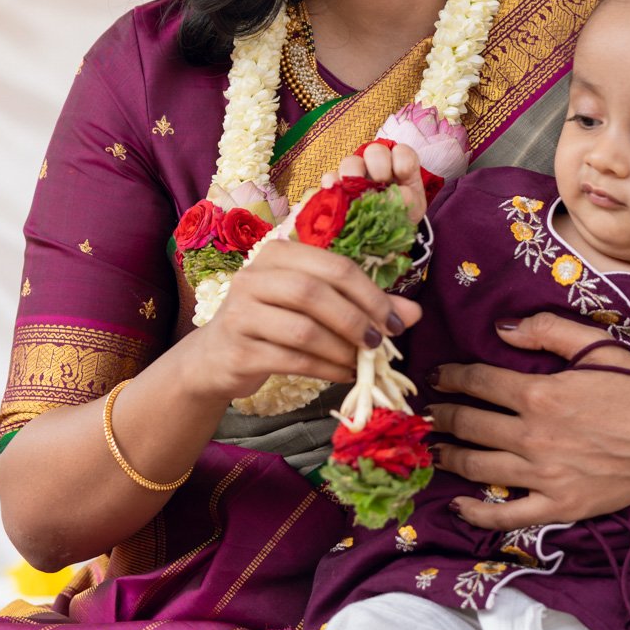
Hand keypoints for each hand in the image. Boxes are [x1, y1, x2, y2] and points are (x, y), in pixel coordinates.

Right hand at [184, 237, 420, 403]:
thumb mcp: (315, 307)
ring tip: (360, 363)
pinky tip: (342, 374)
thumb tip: (413, 313)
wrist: (217, 358)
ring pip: (303, 329)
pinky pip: (291, 359)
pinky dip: (325, 369)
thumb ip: (363, 304)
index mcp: (277, 254)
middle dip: (357, 320)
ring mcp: (241, 313)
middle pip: (315, 292)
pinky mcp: (238, 350)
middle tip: (380, 344)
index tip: (398, 323)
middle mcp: (254, 277)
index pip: (335, 265)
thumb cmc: (273, 324)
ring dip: (341, 349)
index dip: (372, 294)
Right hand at [329, 143, 427, 225]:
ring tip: (359, 193)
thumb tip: (394, 196)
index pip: (401, 152)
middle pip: (374, 151)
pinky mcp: (338, 185)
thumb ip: (408, 199)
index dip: (401, 160)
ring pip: (350, 162)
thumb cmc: (402, 213)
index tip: (402, 175)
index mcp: (399, 165)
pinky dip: (333, 185)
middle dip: (379, 165)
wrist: (386, 232)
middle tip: (381, 182)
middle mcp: (377, 164)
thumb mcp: (412, 208)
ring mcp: (356, 173)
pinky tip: (339, 197)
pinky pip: (330, 177)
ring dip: (354, 175)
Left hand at [428, 310, 629, 529]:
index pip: (478, 382)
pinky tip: (457, 505)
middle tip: (428, 413)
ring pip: (477, 466)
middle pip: (469, 424)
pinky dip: (476, 513)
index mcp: (540, 393)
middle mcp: (533, 436)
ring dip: (447, 456)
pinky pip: (504, 515)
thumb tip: (500, 329)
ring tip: (434, 449)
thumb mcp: (599, 347)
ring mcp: (542, 476)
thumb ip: (548, 331)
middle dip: (441, 416)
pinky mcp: (556, 506)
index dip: (450, 377)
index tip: (438, 377)